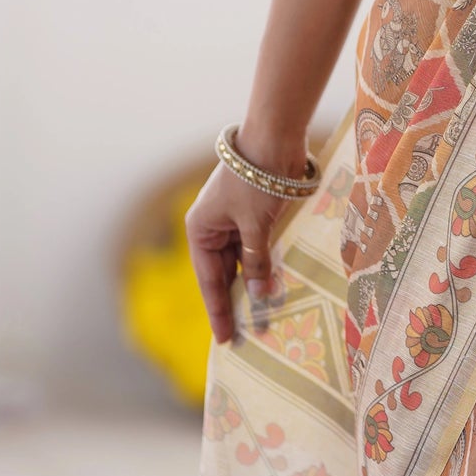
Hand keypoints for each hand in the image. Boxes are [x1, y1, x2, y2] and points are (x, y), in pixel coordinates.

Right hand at [184, 132, 306, 342]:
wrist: (275, 136)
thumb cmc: (258, 180)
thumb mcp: (256, 225)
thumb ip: (256, 261)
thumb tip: (258, 294)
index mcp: (200, 229)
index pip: (209, 280)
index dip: (219, 311)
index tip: (226, 340)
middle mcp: (212, 226)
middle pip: (224, 272)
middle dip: (237, 300)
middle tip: (250, 334)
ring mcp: (233, 218)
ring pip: (242, 260)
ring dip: (254, 282)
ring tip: (265, 314)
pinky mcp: (254, 211)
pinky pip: (256, 246)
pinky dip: (264, 263)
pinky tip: (275, 283)